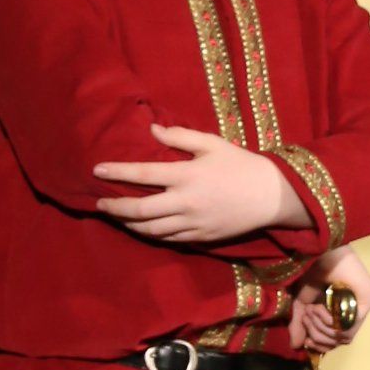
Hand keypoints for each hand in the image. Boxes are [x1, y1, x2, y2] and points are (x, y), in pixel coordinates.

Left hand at [94, 125, 301, 244]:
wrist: (272, 196)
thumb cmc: (242, 165)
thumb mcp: (213, 143)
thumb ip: (181, 137)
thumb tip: (153, 131)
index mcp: (186, 175)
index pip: (142, 174)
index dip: (117, 173)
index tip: (97, 171)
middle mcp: (185, 202)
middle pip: (140, 210)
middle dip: (115, 208)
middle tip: (100, 204)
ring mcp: (193, 223)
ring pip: (151, 229)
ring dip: (130, 224)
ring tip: (117, 217)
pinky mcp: (202, 236)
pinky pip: (169, 239)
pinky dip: (152, 234)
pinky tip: (143, 229)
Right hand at [289, 249, 369, 353]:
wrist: (319, 250)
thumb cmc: (313, 271)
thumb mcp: (302, 303)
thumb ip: (299, 324)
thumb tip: (295, 346)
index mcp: (344, 313)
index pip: (338, 341)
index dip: (321, 345)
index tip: (306, 341)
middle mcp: (357, 311)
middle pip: (339, 342)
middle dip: (317, 334)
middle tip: (307, 316)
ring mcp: (365, 305)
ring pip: (343, 336)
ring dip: (321, 326)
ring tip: (312, 309)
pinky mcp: (369, 299)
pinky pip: (349, 325)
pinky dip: (329, 320)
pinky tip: (320, 307)